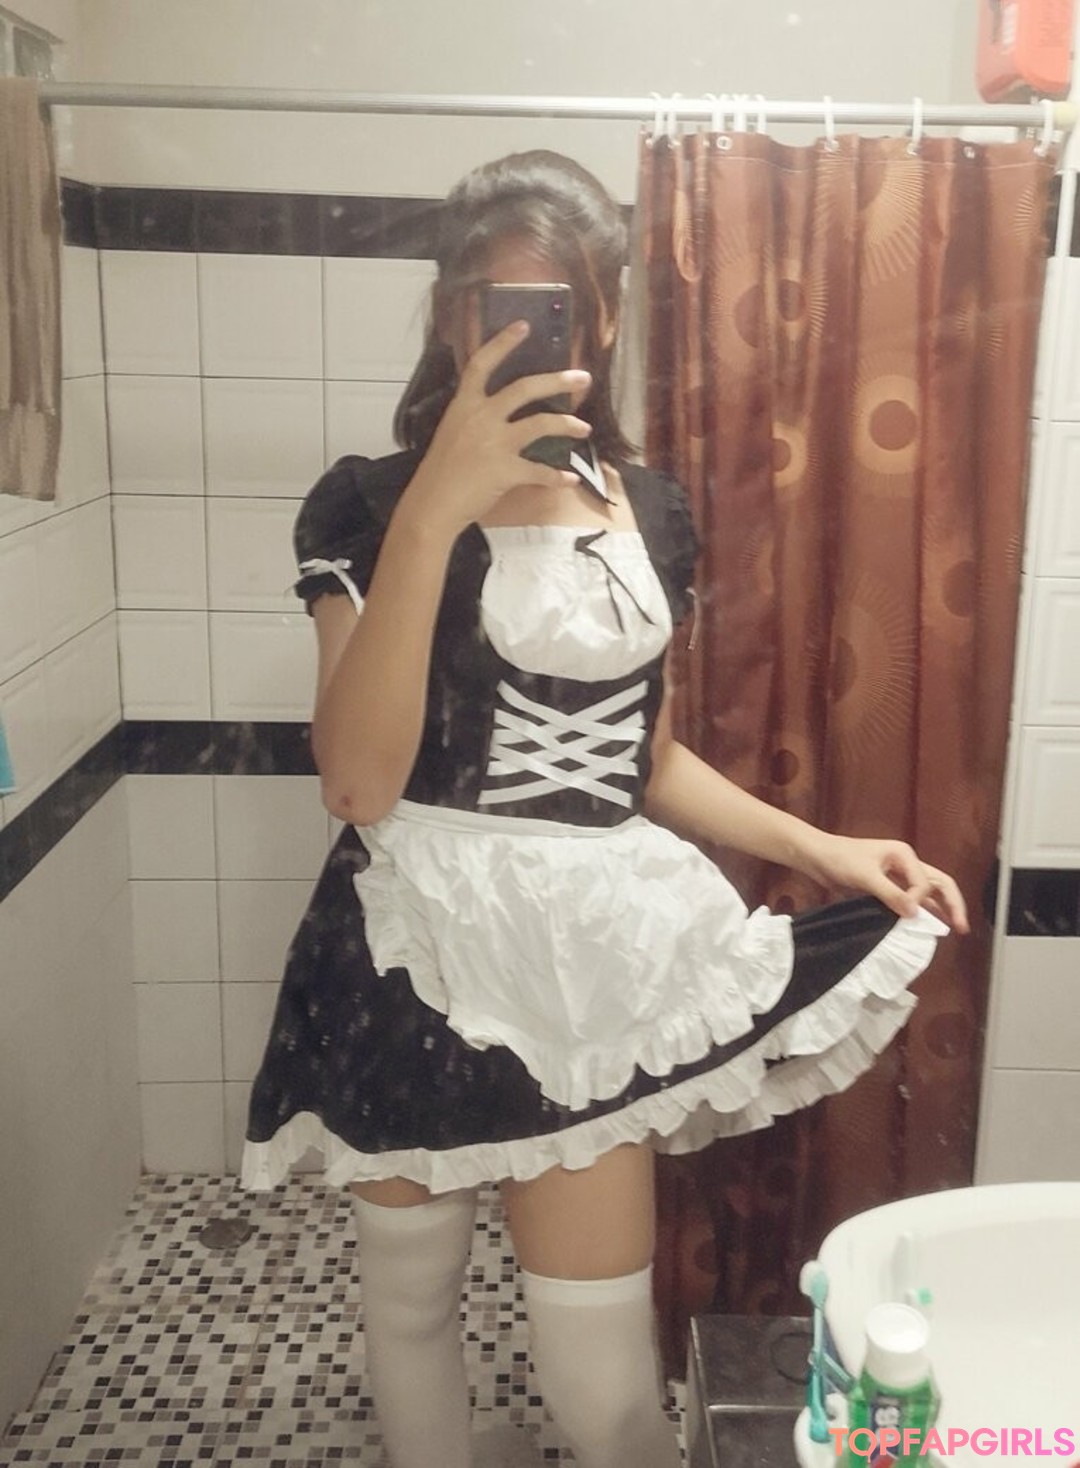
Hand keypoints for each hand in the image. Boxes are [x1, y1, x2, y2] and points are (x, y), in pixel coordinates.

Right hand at [398, 322, 592, 539]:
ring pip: (541, 423)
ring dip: (568, 425)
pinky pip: (541, 471)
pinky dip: (558, 477)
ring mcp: (495, 443)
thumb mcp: (452, 433)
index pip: (483, 364)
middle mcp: (481, 417)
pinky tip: (570, 479)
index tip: (524, 325)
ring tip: (584, 428)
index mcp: (464, 405)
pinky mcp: (506, 470)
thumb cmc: (440, 472)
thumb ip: (475, 419)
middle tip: (583, 378)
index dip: (503, 342)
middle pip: (525, 388)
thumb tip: (501, 417)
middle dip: (558, 381)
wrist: (432, 505)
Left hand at [803, 833, 969, 932]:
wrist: (817, 857)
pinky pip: (910, 899)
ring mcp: (897, 875)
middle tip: (963, 927)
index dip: (919, 901)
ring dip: (941, 908)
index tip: (905, 914)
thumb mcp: (865, 876)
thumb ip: (890, 894)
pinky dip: (922, 911)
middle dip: (952, 904)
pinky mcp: (887, 886)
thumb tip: (915, 914)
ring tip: (954, 929)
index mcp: (904, 855)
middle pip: (938, 883)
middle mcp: (906, 864)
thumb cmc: (839, 860)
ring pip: (928, 892)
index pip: (925, 883)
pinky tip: (929, 925)